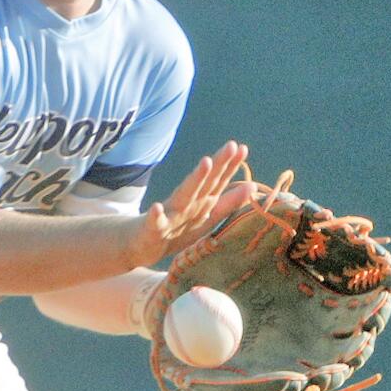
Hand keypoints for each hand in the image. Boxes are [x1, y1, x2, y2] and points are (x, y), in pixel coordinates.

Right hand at [127, 141, 252, 267]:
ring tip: (205, 163)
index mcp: (200, 203)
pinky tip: (157, 207)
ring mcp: (169, 216)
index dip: (230, 166)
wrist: (138, 244)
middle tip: (231, 146)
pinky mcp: (152, 230)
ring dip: (195, 180)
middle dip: (219, 165)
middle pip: (205, 183)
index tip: (243, 148)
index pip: (218, 182)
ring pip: (184, 197)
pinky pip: (155, 224)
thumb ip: (227, 204)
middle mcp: (186, 205)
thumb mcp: (204, 219)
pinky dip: (156, 216)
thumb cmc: (174, 230)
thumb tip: (253, 187)